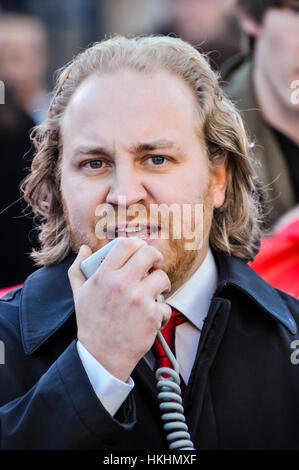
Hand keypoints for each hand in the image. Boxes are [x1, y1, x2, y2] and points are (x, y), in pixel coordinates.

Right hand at [68, 238, 171, 381]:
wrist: (101, 356)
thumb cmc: (91, 324)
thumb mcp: (79, 294)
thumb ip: (78, 269)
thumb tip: (85, 249)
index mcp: (104, 276)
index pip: (126, 244)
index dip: (138, 244)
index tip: (142, 251)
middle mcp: (122, 283)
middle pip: (149, 254)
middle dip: (156, 258)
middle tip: (155, 266)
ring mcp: (138, 299)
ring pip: (162, 277)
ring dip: (162, 285)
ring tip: (155, 294)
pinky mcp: (151, 315)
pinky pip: (165, 305)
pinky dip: (162, 312)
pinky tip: (152, 319)